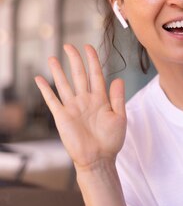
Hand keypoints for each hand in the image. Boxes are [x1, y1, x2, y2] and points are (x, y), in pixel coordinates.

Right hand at [34, 44, 126, 170]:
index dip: (92, 61)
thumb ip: (118, 98)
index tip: (88, 47)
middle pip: (79, 75)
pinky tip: (39, 78)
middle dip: (75, 60)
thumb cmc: (112, 140)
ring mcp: (73, 107)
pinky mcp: (62, 116)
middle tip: (69, 46)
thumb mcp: (120, 117)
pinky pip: (52, 100)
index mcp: (101, 99)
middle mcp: (86, 100)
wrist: (99, 159)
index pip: (96, 74)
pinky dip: (45, 89)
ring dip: (58, 71)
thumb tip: (117, 78)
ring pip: (64, 84)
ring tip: (52, 57)